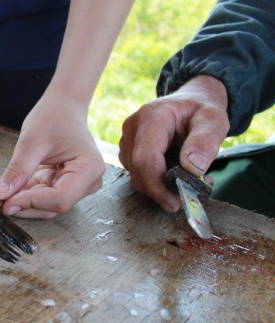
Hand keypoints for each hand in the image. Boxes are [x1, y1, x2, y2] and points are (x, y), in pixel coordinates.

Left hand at [0, 88, 104, 218]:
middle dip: (18, 202)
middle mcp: (87, 182)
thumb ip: (17, 172)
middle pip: (50, 207)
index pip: (59, 199)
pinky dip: (17, 192)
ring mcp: (76, 187)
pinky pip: (37, 196)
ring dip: (14, 198)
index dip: (30, 203)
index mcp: (89, 169)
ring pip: (41, 205)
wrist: (63, 107)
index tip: (4, 201)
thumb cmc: (54, 116)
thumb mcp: (31, 142)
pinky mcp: (61, 186)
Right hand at [118, 75, 228, 212]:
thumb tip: (192, 169)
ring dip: (159, 187)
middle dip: (159, 191)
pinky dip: (155, 182)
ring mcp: (127, 139)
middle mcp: (132, 127)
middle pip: (137, 171)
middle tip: (188, 198)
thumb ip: (205, 141)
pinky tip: (174, 176)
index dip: (157, 186)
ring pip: (136, 175)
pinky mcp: (128, 149)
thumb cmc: (201, 109)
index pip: (144, 159)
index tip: (176, 202)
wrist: (190, 100)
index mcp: (151, 117)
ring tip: (188, 182)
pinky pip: (137, 173)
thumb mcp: (214, 120)